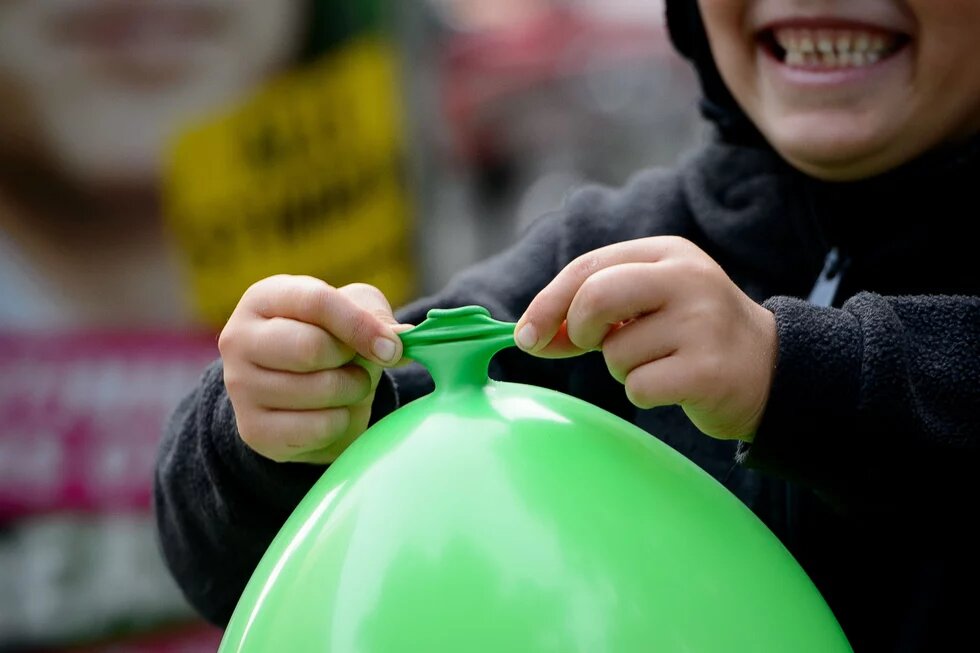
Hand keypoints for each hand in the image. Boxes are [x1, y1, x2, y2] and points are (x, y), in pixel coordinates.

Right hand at [218, 275, 409, 463]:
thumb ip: (376, 315)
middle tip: (359, 365)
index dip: (361, 325)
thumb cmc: (332, 338)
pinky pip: (318, 428)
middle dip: (352, 361)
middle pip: (311, 349)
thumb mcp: (355, 310)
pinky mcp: (254, 430)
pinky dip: (342, 422)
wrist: (303, 391)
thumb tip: (397, 338)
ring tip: (348, 386)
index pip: (316, 302)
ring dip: (353, 391)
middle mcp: (239, 339)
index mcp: (264, 298)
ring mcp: (240, 387)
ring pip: (319, 390)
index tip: (392, 347)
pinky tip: (333, 412)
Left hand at [515, 236, 776, 440]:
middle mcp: (688, 279)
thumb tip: (528, 336)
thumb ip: (591, 312)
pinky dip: (643, 394)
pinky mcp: (708, 370)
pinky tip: (674, 386)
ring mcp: (702, 323)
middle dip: (578, 329)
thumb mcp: (646, 305)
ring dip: (622, 369)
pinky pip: (637, 387)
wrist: (769, 369)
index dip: (547, 303)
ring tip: (661, 363)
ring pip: (615, 353)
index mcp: (668, 253)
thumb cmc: (690, 335)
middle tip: (591, 345)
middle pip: (596, 297)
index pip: (588, 268)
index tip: (525, 335)